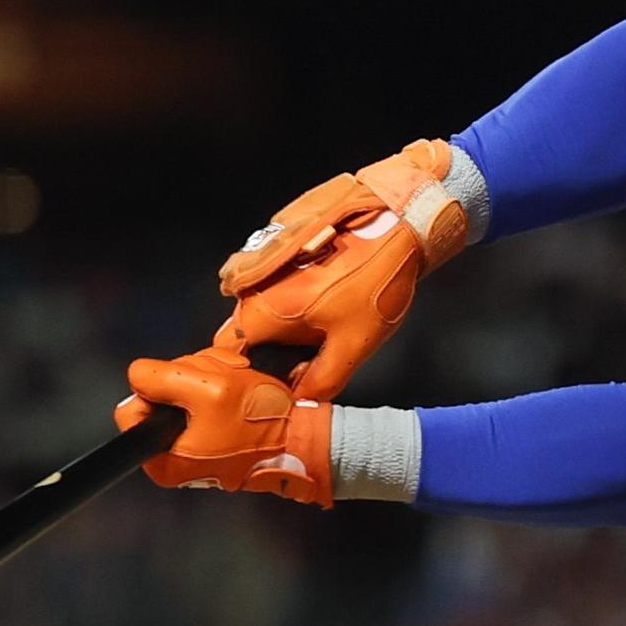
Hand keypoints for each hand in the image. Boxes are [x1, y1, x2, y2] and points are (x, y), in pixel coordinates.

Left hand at [119, 351, 334, 504]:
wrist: (301, 438)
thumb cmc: (258, 421)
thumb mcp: (207, 389)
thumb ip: (161, 378)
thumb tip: (138, 374)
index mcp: (163, 459)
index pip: (131, 409)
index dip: (156, 387)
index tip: (186, 386)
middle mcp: (172, 461)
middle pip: (158, 397)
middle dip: (188, 379)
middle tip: (218, 385)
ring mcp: (193, 449)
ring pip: (181, 393)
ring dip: (207, 378)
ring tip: (235, 385)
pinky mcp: (210, 438)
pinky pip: (201, 401)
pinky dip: (218, 388)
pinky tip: (238, 389)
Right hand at [214, 139, 470, 400]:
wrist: (396, 221)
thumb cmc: (373, 284)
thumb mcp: (353, 345)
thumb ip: (320, 381)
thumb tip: (299, 404)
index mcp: (260, 311)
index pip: (228, 355)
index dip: (246, 377)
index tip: (270, 388)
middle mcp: (251, 284)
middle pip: (244, 333)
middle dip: (268, 354)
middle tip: (305, 364)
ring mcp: (263, 259)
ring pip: (260, 308)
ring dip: (282, 327)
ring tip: (319, 332)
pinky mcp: (280, 244)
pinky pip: (274, 283)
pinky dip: (290, 299)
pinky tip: (323, 302)